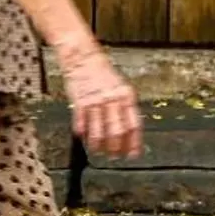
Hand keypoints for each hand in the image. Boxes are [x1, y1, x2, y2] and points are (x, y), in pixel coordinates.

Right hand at [57, 40, 141, 159]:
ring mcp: (96, 101)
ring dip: (99, 145)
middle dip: (116, 148)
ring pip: (99, 131)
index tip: (132, 154)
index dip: (134, 142)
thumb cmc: (103, 74)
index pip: (134, 125)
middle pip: (118, 131)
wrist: (84, 59)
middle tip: (114, 156)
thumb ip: (125, 108)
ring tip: (99, 151)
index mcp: (127, 96)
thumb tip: (130, 131)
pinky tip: (85, 140)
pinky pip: (82, 123)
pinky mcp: (80, 102)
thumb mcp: (121, 88)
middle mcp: (113, 99)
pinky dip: (84, 134)